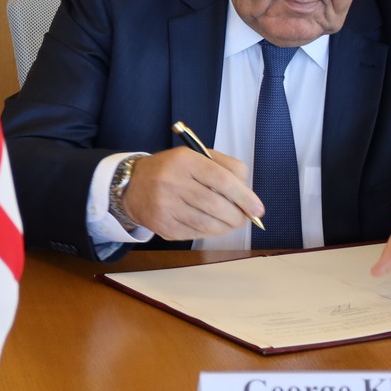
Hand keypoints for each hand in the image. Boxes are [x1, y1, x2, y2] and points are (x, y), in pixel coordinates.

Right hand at [120, 147, 264, 240]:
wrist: (133, 185)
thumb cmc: (173, 170)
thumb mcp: (197, 157)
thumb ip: (227, 167)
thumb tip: (248, 194)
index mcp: (184, 160)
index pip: (222, 180)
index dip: (244, 197)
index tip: (257, 209)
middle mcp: (172, 182)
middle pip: (215, 205)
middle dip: (237, 216)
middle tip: (244, 218)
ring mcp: (165, 206)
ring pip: (206, 223)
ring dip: (225, 227)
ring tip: (230, 223)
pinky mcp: (162, 225)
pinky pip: (194, 234)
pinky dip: (209, 233)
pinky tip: (211, 226)